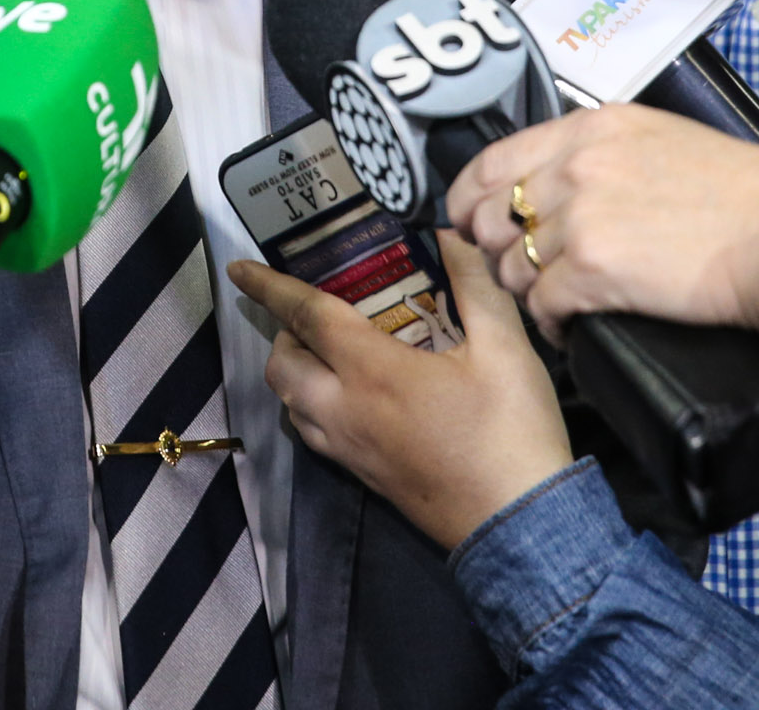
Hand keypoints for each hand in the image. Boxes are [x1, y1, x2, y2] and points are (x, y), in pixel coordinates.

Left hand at [232, 233, 571, 550]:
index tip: (239, 268)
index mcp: (372, 372)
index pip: (306, 316)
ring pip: (291, 404)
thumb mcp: (506, 348)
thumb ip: (474, 283)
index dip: (270, 287)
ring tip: (329, 348)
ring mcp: (349, 450)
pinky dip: (309, 405)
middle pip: (281, 365)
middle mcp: (345, 411)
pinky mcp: (363, 477)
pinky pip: (312, 433)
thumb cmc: (512, 433)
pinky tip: (350, 395)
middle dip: (283, 331)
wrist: (519, 527)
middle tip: (317, 309)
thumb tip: (449, 230)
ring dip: (294, 371)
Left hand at [447, 104, 758, 337]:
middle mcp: (574, 166)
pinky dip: (550, 323)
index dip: (469, 199)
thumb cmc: (746, 195)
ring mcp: (579, 218)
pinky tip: (571, 325)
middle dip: (499, 251)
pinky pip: (540, 306)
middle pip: (493, 217)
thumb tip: (564, 187)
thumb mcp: (664, 141)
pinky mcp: (591, 271)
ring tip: (557, 301)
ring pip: (512, 266)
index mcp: (591, 128)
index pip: (493, 162)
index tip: (468, 221)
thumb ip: (604, 155)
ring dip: (528, 290)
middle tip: (523, 273)